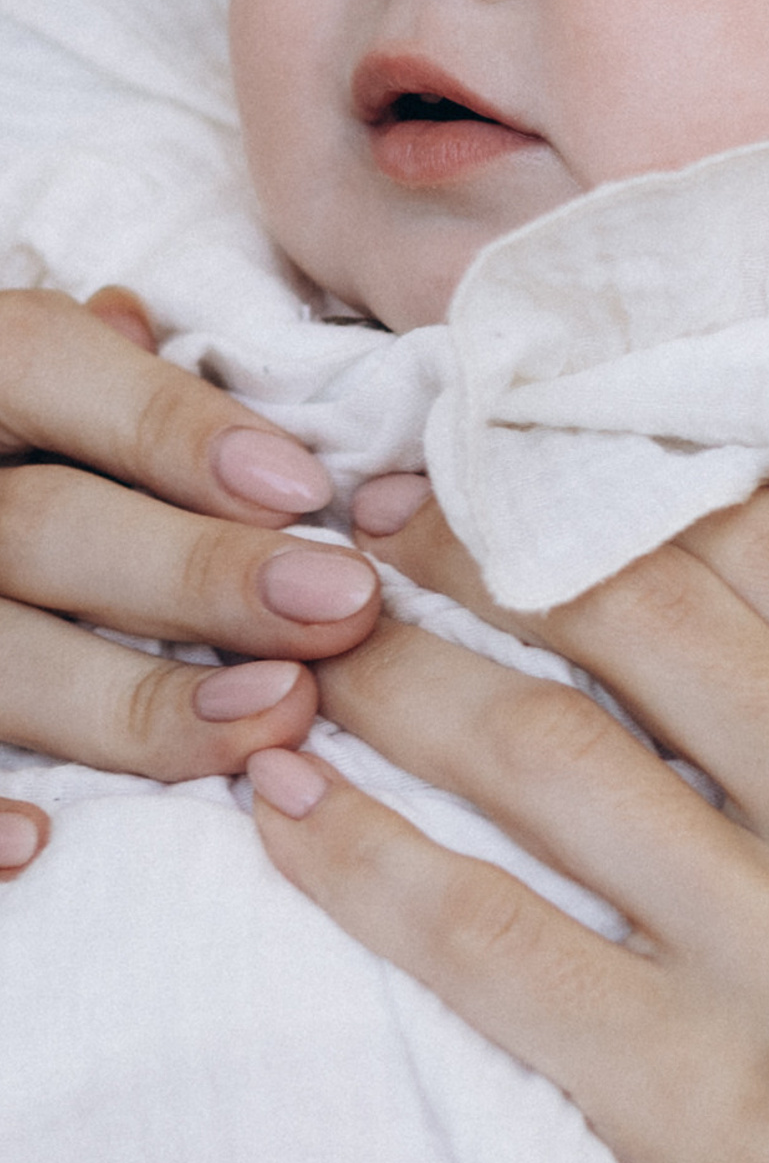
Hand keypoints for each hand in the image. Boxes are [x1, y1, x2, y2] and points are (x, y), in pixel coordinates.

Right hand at [0, 286, 381, 874]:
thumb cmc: (8, 442)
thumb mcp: (24, 369)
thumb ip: (95, 364)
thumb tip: (143, 319)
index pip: (50, 368)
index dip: (177, 431)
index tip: (305, 486)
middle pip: (46, 527)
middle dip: (201, 574)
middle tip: (341, 604)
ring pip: (1, 662)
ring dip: (137, 700)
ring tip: (275, 712)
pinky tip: (42, 843)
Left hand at [248, 493, 768, 1162]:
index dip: (635, 476)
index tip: (526, 452)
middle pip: (643, 606)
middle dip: (483, 538)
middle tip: (370, 520)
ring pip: (544, 753)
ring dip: (395, 681)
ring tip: (294, 651)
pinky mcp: (703, 1104)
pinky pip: (486, 942)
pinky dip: (365, 867)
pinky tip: (287, 820)